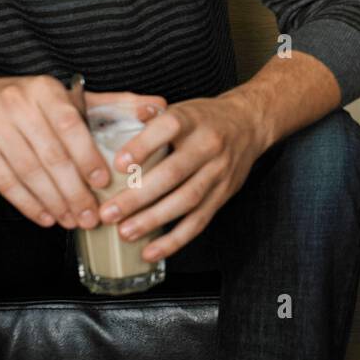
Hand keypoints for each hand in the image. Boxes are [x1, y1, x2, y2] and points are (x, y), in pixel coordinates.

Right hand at [0, 74, 166, 229]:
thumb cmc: (31, 101)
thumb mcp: (69, 96)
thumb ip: (115, 103)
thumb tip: (159, 106)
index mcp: (46, 90)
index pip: (70, 127)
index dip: (87, 157)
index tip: (104, 184)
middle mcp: (17, 104)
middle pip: (50, 156)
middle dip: (73, 190)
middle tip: (92, 216)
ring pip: (28, 173)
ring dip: (53, 202)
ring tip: (72, 221)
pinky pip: (5, 182)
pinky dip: (28, 204)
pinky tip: (46, 217)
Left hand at [95, 91, 268, 262]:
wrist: (250, 124)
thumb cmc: (206, 118)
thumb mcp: (181, 107)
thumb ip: (152, 114)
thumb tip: (126, 115)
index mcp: (192, 120)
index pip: (168, 129)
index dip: (143, 147)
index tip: (118, 165)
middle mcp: (208, 145)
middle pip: (173, 173)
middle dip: (138, 196)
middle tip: (109, 213)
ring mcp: (218, 172)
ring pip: (186, 200)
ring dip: (153, 220)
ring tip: (125, 232)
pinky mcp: (223, 195)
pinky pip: (199, 221)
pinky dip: (174, 240)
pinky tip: (151, 251)